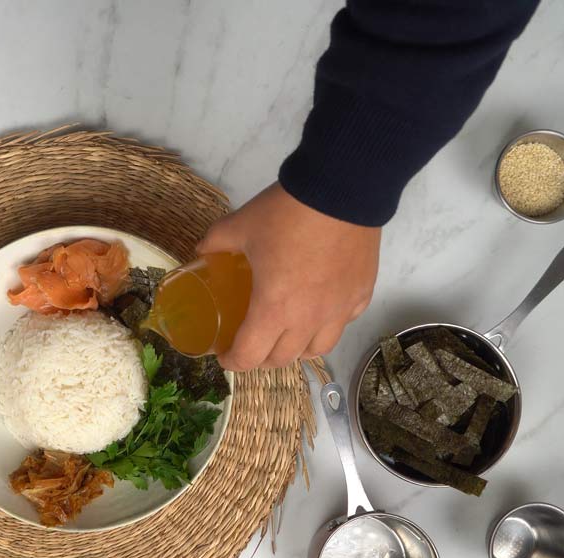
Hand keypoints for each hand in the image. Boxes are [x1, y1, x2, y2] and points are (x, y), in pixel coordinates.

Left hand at [198, 183, 379, 370]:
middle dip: (261, 359)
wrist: (341, 189)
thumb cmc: (287, 213)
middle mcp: (308, 319)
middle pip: (282, 359)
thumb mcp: (240, 225)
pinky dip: (327, 326)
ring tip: (286, 336)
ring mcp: (339, 310)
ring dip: (296, 350)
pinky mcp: (361, 294)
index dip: (233, 362)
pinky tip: (320, 312)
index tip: (225, 356)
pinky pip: (343, 324)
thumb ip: (216, 241)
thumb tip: (202, 251)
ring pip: (317, 349)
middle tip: (251, 344)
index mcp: (274, 309)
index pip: (250, 356)